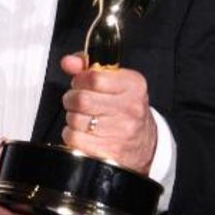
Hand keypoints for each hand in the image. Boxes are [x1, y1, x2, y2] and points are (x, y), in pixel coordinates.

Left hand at [60, 53, 156, 173]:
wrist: (145, 143)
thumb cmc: (125, 108)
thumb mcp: (114, 81)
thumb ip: (87, 67)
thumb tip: (69, 62)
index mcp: (132, 86)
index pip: (94, 77)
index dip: (79, 80)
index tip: (80, 83)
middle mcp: (129, 108)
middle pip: (81, 99)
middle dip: (71, 99)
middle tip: (77, 101)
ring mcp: (121, 131)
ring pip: (75, 119)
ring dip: (72, 117)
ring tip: (84, 117)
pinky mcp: (109, 151)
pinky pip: (74, 139)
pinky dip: (72, 135)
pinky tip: (84, 132)